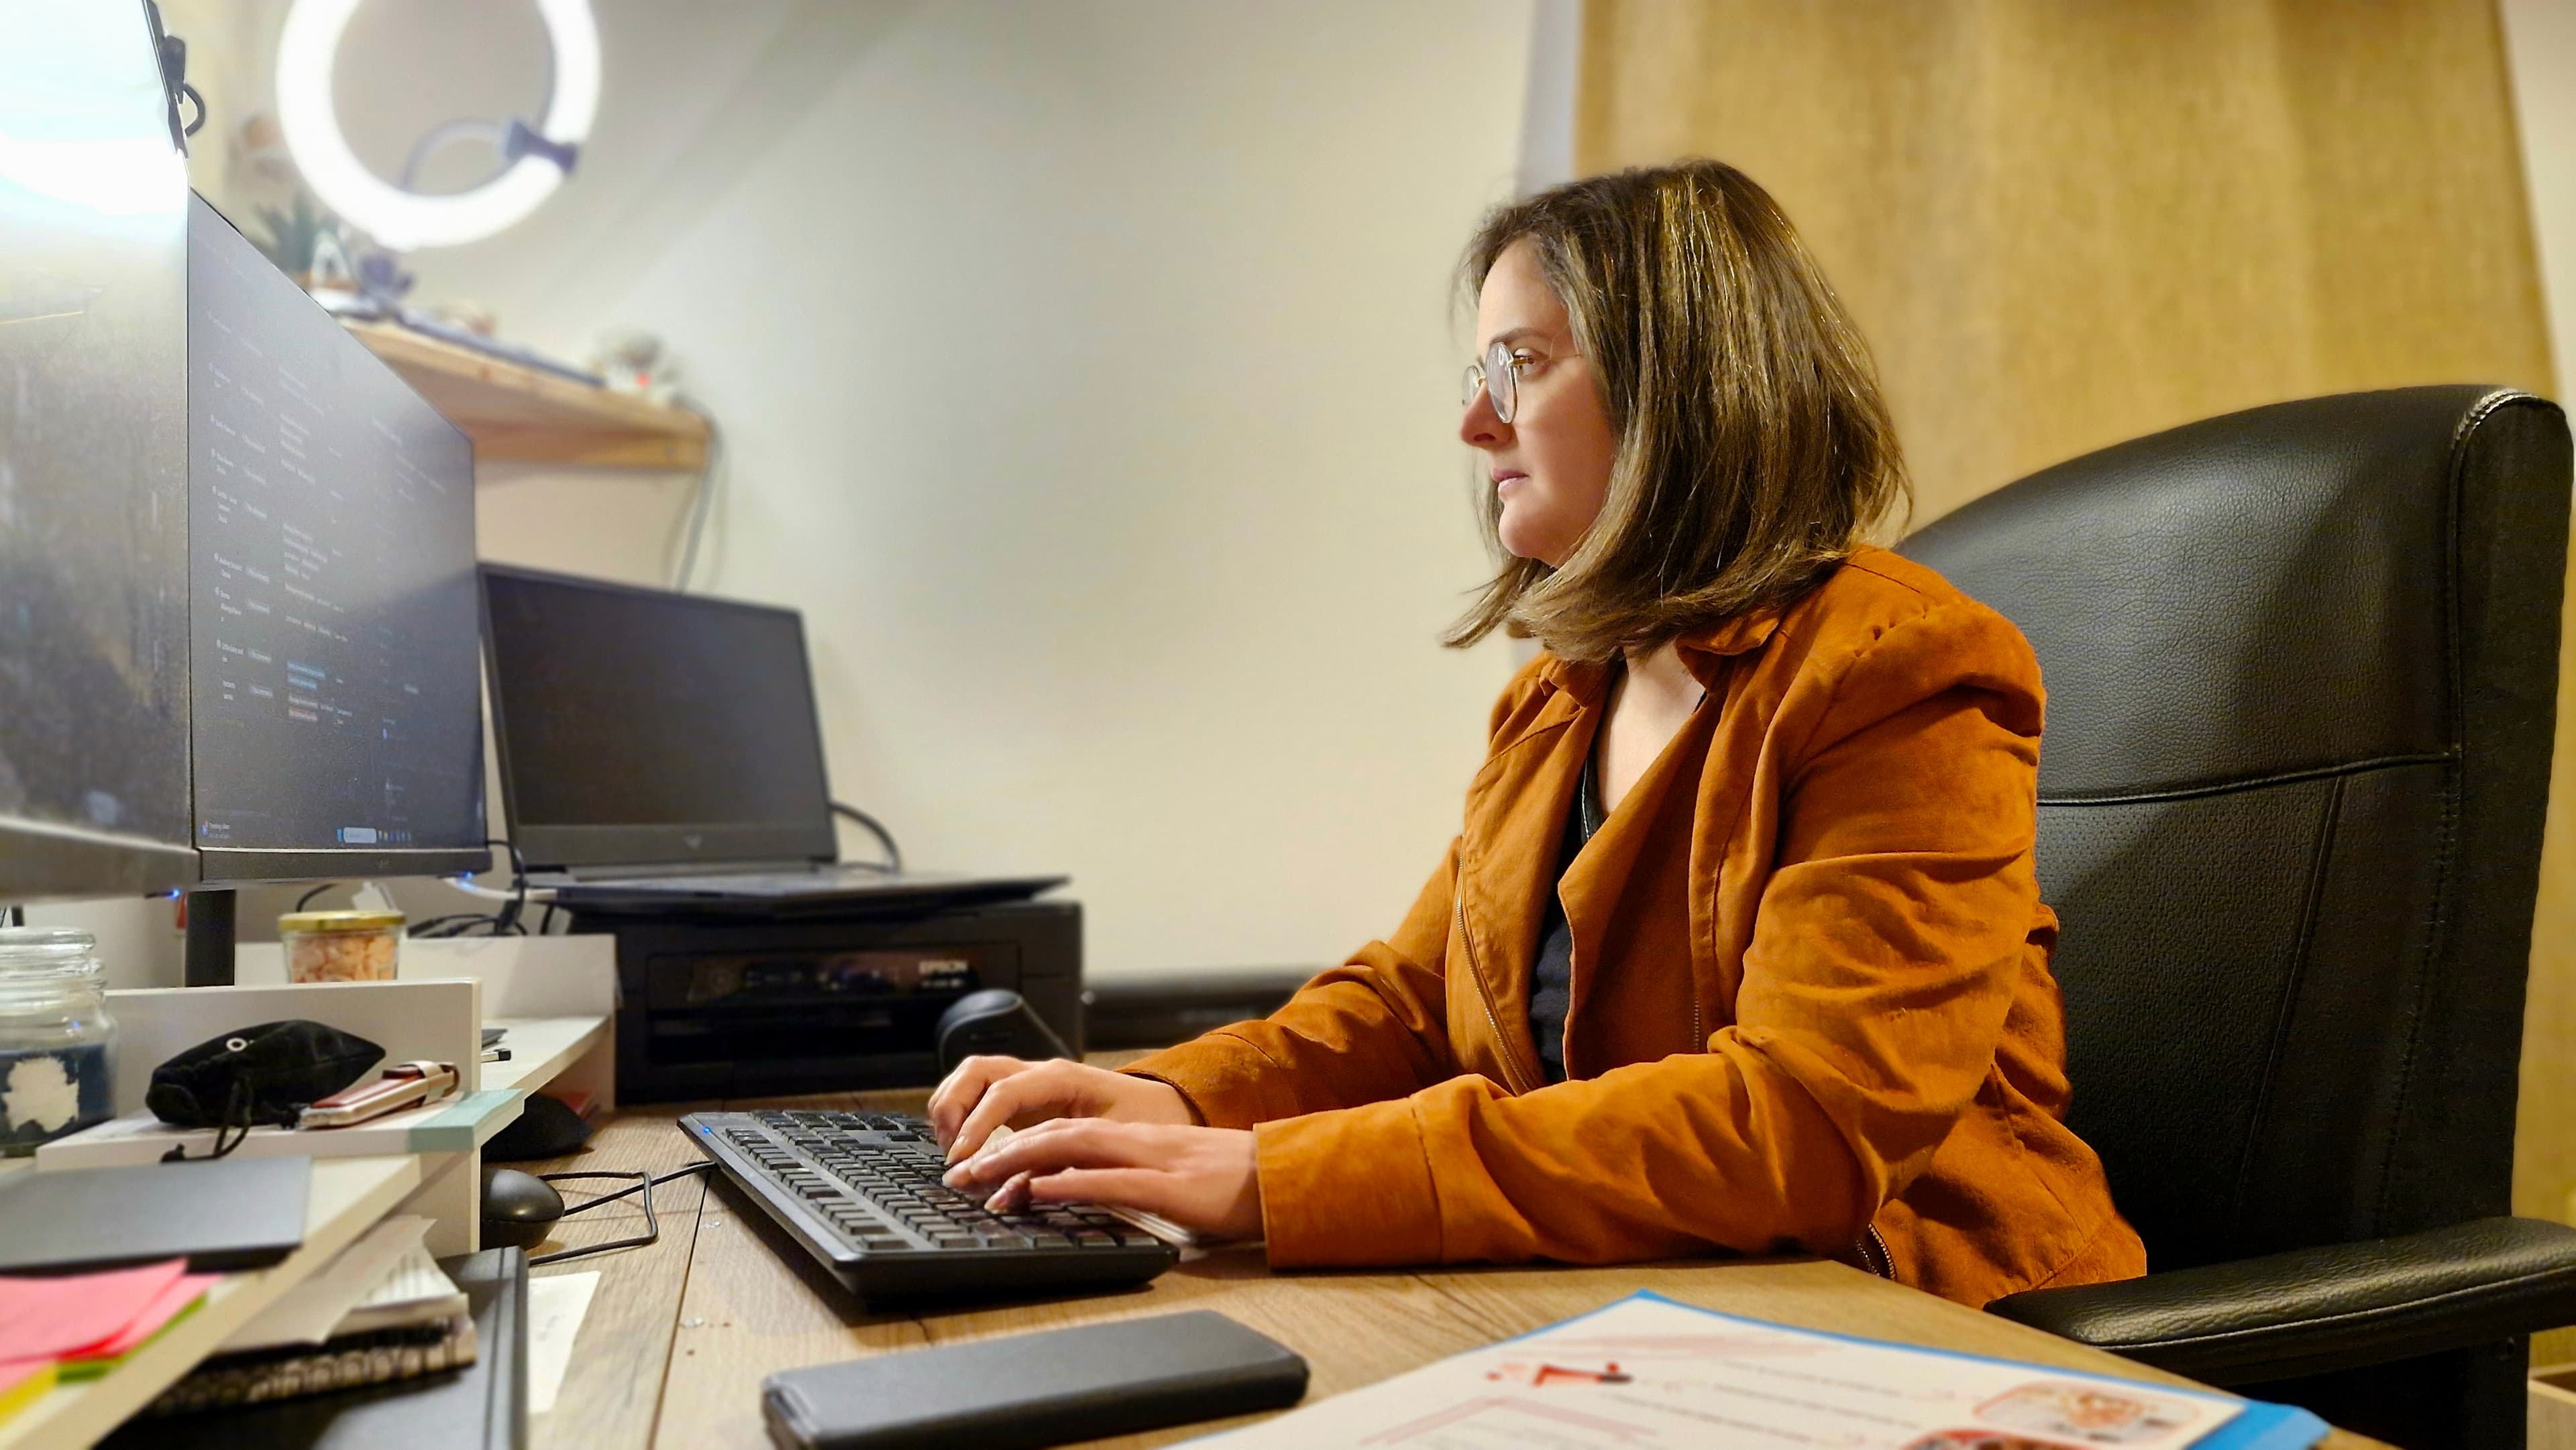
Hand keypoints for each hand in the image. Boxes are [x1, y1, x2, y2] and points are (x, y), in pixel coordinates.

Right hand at [926, 1055, 1196, 1162]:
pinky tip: (965, 1147)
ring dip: (952, 1109)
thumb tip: (1014, 1187)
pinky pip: (980, 1094)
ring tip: (954, 1152)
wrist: (1165, 1111)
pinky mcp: (1024, 1099)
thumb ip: (1064, 1162)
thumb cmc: (1145, 1124)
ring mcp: (1029, 1083)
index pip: (1004, 1091)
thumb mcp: (1112, 1144)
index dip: (977, 1125)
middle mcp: (1039, 1074)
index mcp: (1061, 1078)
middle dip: (953, 1109)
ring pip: (971, 1077)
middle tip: (953, 1155)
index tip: (963, 1158)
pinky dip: (962, 1114)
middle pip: (975, 1071)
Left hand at [942, 1118, 1263, 1241]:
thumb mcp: (1170, 1181)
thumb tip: (1084, 1200)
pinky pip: (1110, 1180)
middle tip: (959, 1175)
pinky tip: (1039, 1188)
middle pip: (1057, 1133)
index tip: (979, 1169)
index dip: (1017, 1146)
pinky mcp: (1171, 1187)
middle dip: (1002, 1151)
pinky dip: (1069, 1181)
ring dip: (1021, 1161)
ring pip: (1075, 1148)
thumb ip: (1128, 1183)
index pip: (1065, 1134)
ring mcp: (1153, 1160)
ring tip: (982, 1178)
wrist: (1287, 1179)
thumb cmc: (1234, 1186)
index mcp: (1137, 1140)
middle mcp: (1137, 1142)